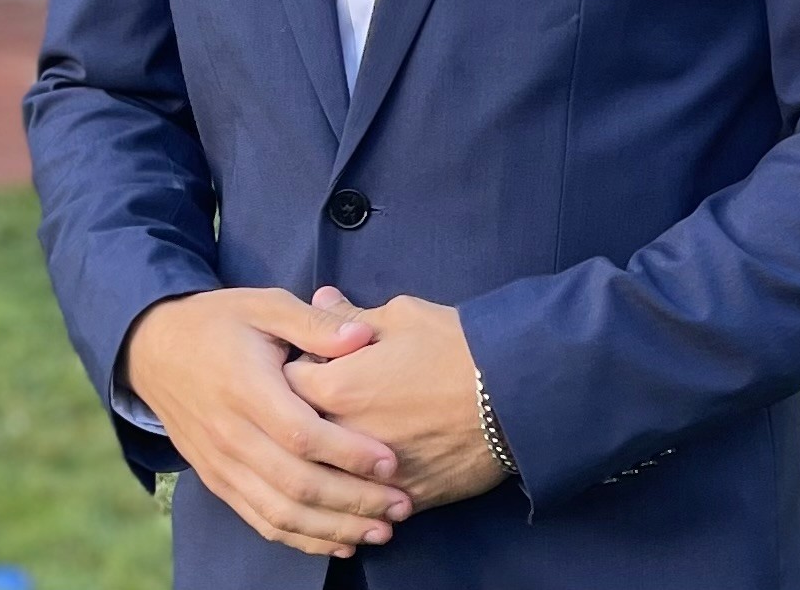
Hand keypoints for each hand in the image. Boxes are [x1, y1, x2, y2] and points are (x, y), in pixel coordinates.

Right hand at [122, 287, 414, 558]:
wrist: (156, 350)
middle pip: (296, 484)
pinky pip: (260, 520)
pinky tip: (338, 542)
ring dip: (332, 528)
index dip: (348, 453)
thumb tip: (362, 335)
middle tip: (402, 505)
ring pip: (280, 513)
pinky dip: (301, 538)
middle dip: (353, 501)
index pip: (301, 434)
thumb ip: (314, 324)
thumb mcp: (265, 305)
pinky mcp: (219, 482)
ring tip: (381, 530)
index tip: (391, 462)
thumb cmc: (221, 322)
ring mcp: (223, 465)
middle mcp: (233, 436)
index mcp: (247, 389)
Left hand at [284, 287, 507, 509]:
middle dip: (305, 417)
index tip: (310, 364)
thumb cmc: (457, 345)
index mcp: (337, 387)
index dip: (295, 369)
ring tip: (356, 436)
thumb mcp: (402, 316)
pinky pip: (367, 500)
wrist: (514, 394)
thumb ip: (351, 316)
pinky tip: (378, 469)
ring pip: (330, 476)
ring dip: (332, 458)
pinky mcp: (402, 498)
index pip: (285, 382)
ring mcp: (371, 476)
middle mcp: (343, 438)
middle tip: (332, 399)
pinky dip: (366, 486)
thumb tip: (321, 299)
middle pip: (300, 435)